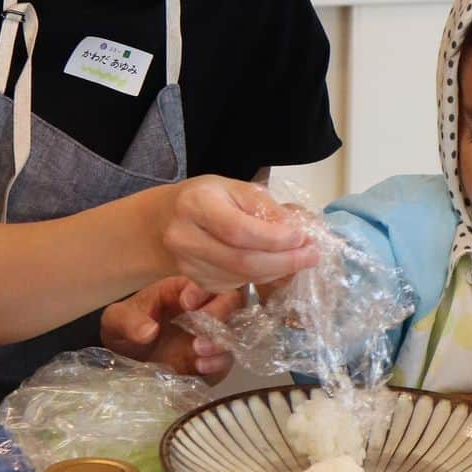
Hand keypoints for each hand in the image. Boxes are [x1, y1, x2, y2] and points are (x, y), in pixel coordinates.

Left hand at [100, 276, 242, 383]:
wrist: (127, 360)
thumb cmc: (124, 328)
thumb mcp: (116, 321)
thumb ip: (129, 321)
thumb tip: (149, 331)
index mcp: (183, 289)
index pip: (204, 280)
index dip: (201, 290)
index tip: (187, 304)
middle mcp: (204, 308)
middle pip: (231, 300)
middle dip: (220, 312)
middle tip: (201, 331)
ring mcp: (211, 335)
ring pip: (235, 329)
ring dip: (221, 340)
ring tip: (198, 351)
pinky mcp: (212, 360)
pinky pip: (227, 359)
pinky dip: (218, 363)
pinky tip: (200, 367)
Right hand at [161, 177, 318, 293]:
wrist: (158, 224)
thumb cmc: (202, 199)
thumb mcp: (231, 187)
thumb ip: (261, 206)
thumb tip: (294, 229)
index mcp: (195, 204)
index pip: (238, 230)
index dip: (273, 238)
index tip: (302, 237)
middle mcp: (186, 238)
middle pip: (242, 260)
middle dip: (284, 261)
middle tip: (312, 255)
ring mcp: (188, 266)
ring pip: (242, 277)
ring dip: (277, 271)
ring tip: (300, 259)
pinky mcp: (197, 283)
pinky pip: (236, 284)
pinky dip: (262, 276)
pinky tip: (275, 265)